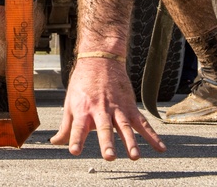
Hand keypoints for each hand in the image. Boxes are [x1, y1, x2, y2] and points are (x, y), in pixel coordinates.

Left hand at [50, 57, 165, 160]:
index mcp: (83, 109)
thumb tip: (56, 143)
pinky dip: (152, 136)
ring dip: (130, 142)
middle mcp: (100, 110)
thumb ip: (66, 126)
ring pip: (125, 127)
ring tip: (134, 156)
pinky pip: (142, 123)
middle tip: (110, 156)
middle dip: (107, 142)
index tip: (73, 151)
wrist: (101, 59)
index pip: (77, 127)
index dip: (75, 139)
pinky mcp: (130, 107)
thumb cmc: (83, 83)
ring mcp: (117, 109)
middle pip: (104, 128)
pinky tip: (160, 148)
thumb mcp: (70, 102)